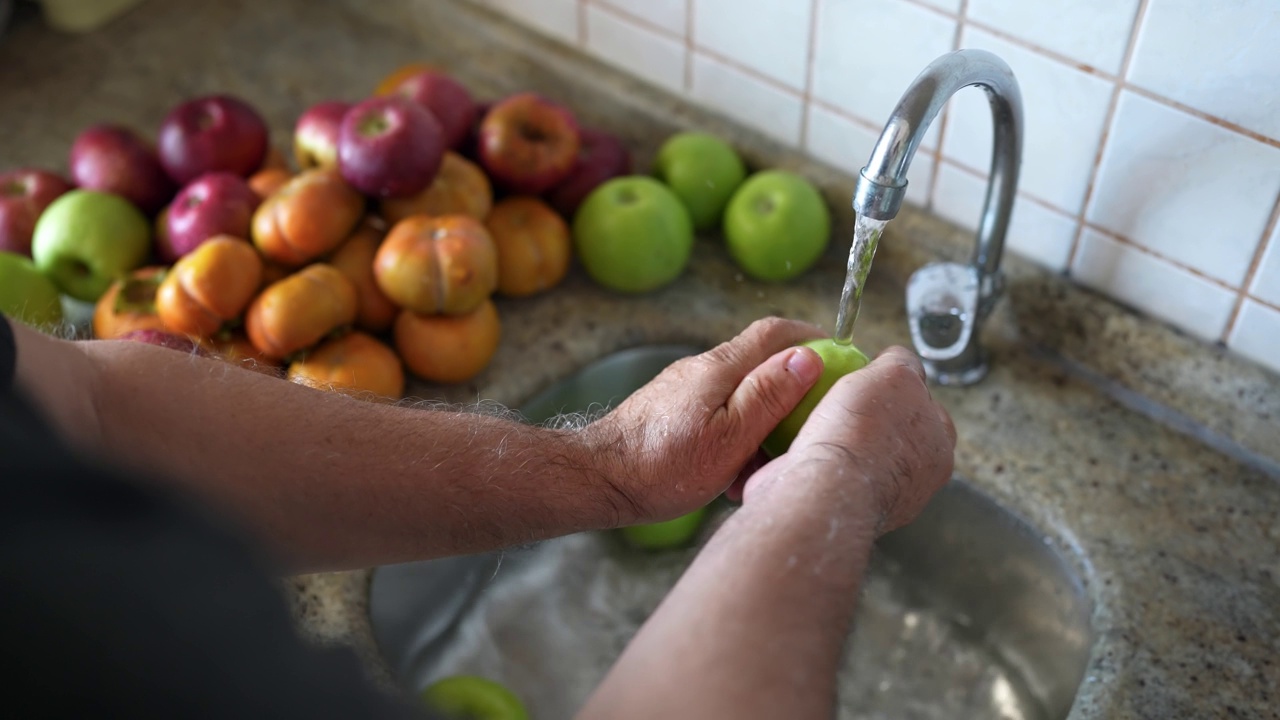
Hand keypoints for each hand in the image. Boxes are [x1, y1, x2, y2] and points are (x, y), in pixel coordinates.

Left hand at [583, 317, 825, 524]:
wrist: (596, 480)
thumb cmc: (662, 466)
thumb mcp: (729, 438)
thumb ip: (768, 396)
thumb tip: (807, 357)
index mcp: (720, 368)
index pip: (774, 332)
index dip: (811, 336)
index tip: (839, 352)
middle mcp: (701, 369)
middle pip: (760, 363)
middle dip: (791, 387)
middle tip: (813, 419)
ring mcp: (684, 390)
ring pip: (739, 396)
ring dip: (762, 423)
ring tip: (768, 464)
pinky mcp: (671, 411)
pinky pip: (718, 415)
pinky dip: (736, 437)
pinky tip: (734, 474)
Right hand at [742, 345, 955, 533]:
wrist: (820, 492)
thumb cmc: (863, 433)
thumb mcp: (895, 374)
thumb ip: (902, 362)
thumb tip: (895, 359)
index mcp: (938, 450)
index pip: (924, 405)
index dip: (897, 384)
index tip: (870, 377)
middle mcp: (913, 481)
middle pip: (890, 430)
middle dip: (868, 414)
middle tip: (839, 397)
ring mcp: (876, 499)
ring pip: (857, 451)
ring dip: (837, 436)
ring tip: (813, 419)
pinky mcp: (837, 508)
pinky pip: (826, 471)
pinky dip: (813, 457)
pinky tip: (798, 445)